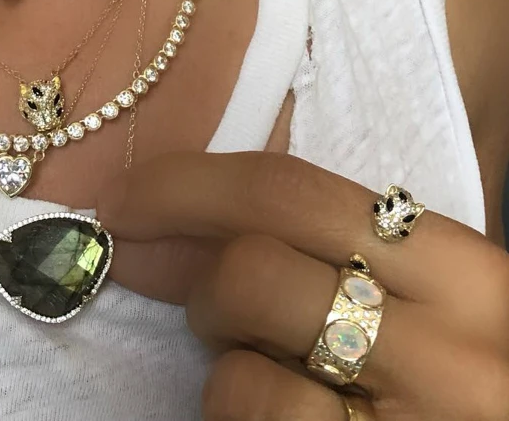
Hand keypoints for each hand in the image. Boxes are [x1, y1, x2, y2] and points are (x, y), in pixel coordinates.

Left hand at [97, 151, 508, 419]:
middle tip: (209, 308)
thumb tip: (167, 227)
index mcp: (462, 272)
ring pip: (238, 375)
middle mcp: (447, 351)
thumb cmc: (459, 368)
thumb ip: (325, 249)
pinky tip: (283, 417)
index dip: (183, 186)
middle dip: (199, 284)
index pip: (290, 192)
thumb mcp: (420, 294)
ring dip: (224, 371)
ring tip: (271, 375)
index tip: (121, 199)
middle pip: (250, 270)